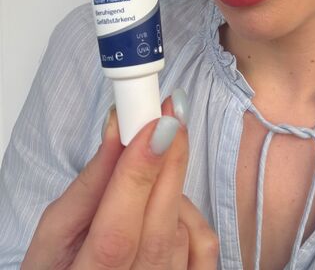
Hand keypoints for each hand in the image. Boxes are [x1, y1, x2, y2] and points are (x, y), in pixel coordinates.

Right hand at [22, 95, 218, 268]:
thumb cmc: (60, 266)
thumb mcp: (55, 230)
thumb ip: (89, 181)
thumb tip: (118, 127)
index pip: (116, 235)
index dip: (138, 177)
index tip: (154, 126)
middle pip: (159, 229)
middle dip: (169, 161)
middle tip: (169, 113)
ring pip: (182, 229)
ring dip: (169, 189)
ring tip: (145, 179)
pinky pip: (205, 242)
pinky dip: (189, 214)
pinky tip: (165, 206)